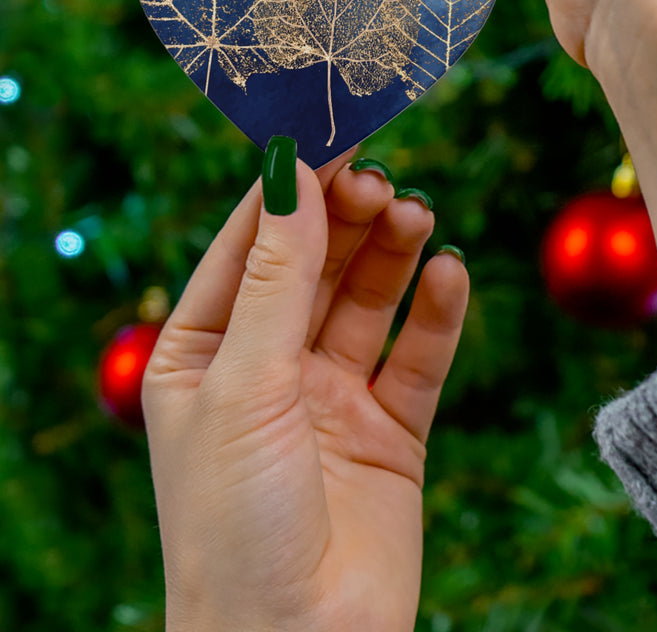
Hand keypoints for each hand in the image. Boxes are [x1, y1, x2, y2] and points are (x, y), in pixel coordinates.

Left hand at [143, 151, 467, 631]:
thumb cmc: (235, 524)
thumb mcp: (245, 384)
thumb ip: (277, 278)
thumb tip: (291, 172)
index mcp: (204, 354)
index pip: (249, 246)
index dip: (289, 190)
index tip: (332, 133)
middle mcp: (268, 368)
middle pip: (316, 265)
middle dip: (347, 219)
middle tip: (382, 180)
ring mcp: (332, 397)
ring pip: (369, 301)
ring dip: (393, 254)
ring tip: (417, 216)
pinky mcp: (391, 429)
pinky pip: (418, 356)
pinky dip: (437, 313)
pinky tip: (450, 274)